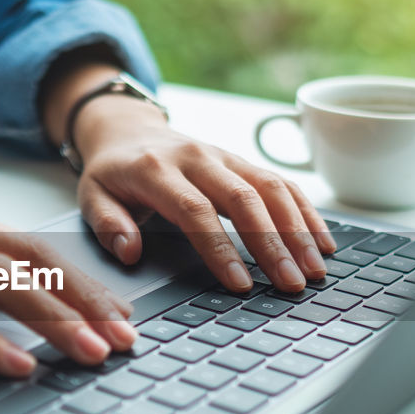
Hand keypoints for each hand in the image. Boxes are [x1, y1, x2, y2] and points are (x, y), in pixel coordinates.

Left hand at [73, 97, 335, 292]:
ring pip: (270, 188)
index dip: (220, 247)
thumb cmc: (112, 173)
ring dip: (298, 229)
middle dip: (272, 243)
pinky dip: (306, 211)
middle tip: (292, 283)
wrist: (127, 130)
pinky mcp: (242, 160)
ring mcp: (224, 156)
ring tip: (315, 268)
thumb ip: (107, 224)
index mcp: (156, 169)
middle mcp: (197, 158)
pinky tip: (323, 241)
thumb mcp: (91, 196)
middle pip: (243, 198)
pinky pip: (281, 182)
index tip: (240, 283)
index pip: (195, 210)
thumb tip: (129, 251)